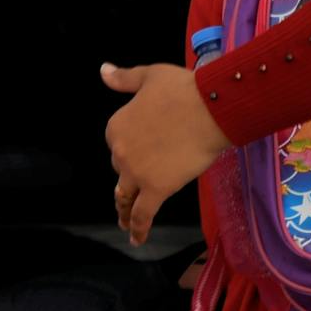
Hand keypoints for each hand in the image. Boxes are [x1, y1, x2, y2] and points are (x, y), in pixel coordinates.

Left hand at [100, 62, 230, 244]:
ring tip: (123, 222)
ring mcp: (136, 173)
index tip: (144, 147)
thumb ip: (123, 79)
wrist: (208, 108)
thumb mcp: (148, 76)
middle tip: (141, 183)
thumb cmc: (182, 89)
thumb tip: (102, 71)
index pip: (117, 143)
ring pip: (125, 196)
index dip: (131, 146)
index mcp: (116, 126)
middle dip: (132, 173)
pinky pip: (143, 214)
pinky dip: (138, 228)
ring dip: (123, 210)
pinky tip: (136, 240)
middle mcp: (120, 152)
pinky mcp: (155, 189)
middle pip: (122, 169)